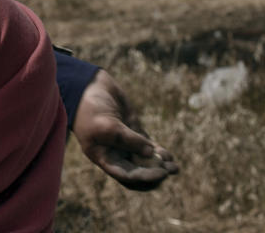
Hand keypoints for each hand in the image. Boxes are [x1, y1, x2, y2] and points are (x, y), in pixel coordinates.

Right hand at [73, 70, 178, 190]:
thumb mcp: (108, 126)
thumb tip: (150, 153)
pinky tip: (168, 155)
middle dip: (154, 173)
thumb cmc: (92, 109)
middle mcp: (115, 153)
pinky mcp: (133, 130)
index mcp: (104, 157)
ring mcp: (125, 142)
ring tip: (174, 167)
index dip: (144, 177)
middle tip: (169, 170)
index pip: (126, 175)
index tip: (160, 173)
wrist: (90, 87)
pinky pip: (147, 145)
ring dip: (159, 165)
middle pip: (138, 171)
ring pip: (145, 160)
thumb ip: (129, 140)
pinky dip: (158, 151)